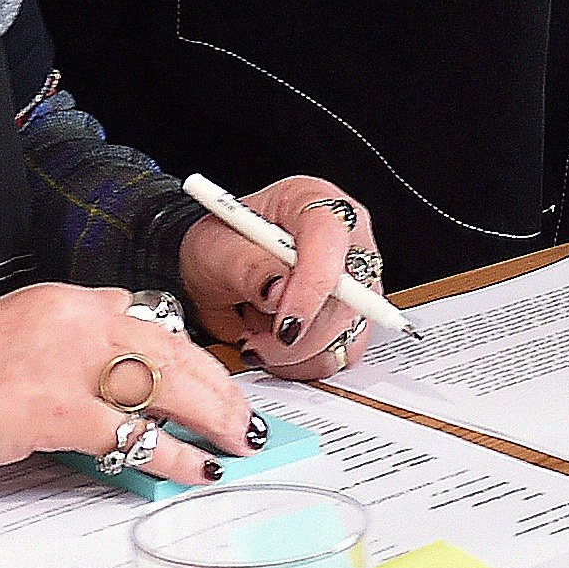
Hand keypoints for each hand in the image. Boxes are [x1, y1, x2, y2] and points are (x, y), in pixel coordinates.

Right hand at [0, 279, 258, 488]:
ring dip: (210, 416)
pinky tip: (194, 469)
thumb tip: (119, 386)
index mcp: (63, 300)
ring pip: (164, 384)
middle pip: (172, 347)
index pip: (149, 318)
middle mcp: (73, 318)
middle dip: (218, 386)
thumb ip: (68, 350)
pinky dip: (171, 454)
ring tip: (235, 442)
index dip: (189, 354)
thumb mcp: (15, 341)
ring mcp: (65, 361)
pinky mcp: (52, 407)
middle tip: (243, 417)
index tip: (211, 378)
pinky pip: (132, 433)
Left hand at [178, 175, 384, 378]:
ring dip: (297, 351)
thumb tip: (278, 290)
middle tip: (254, 341)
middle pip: (350, 296)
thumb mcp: (216, 248)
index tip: (284, 325)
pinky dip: (302, 363)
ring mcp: (354, 282)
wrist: (214, 275)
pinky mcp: (350, 319)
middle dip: (300, 334)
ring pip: (348, 333)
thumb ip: (247, 267)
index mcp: (314, 203)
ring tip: (259, 335)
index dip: (312, 286)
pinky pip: (339, 355)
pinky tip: (276, 346)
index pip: (330, 238)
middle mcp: (344, 240)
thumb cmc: (220, 246)